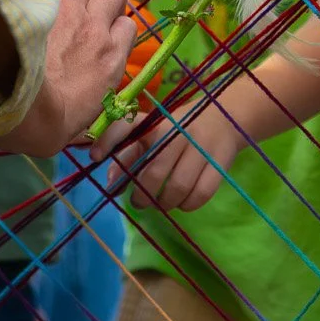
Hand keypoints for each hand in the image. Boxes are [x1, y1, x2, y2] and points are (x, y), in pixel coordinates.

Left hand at [0, 0, 135, 156]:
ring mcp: (70, 16)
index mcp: (112, 59)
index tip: (102, 38)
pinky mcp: (43, 10)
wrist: (23, 112)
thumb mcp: (88, 115)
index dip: (115, 28)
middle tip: (90, 15)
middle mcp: (97, 31)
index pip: (128, 25)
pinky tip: (38, 16)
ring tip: (65, 11)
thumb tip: (87, 94)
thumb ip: (95, 92)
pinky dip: (49, 1)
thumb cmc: (53, 125)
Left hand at [90, 105, 242, 211]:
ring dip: (165, 202)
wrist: (226, 116)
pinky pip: (202, 193)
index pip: (125, 126)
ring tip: (161, 203)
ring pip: (179, 187)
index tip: (94, 157)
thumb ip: (129, 154)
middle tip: (138, 202)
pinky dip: (188, 204)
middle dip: (142, 195)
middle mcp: (177, 132)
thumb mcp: (153, 133)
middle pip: (155, 171)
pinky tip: (183, 203)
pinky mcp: (220, 162)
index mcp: (156, 123)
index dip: (107, 141)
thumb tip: (111, 180)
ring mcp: (201, 148)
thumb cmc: (179, 129)